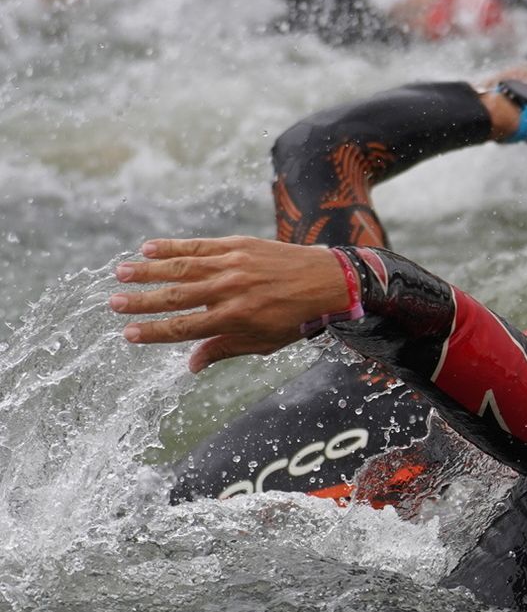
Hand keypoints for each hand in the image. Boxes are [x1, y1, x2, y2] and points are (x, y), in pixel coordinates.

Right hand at [111, 236, 347, 372]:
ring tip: (120, 273)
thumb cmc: (297, 317)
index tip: (128, 334)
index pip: (183, 328)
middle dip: (141, 302)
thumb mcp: (264, 342)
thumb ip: (224, 349)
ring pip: (181, 268)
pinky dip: (172, 247)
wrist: (328, 281)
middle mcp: (229, 291)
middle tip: (113, 304)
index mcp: (235, 319)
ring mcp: (232, 265)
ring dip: (148, 270)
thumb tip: (191, 365)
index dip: (153, 332)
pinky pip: (198, 245)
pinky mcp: (237, 245)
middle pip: (175, 297)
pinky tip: (148, 248)